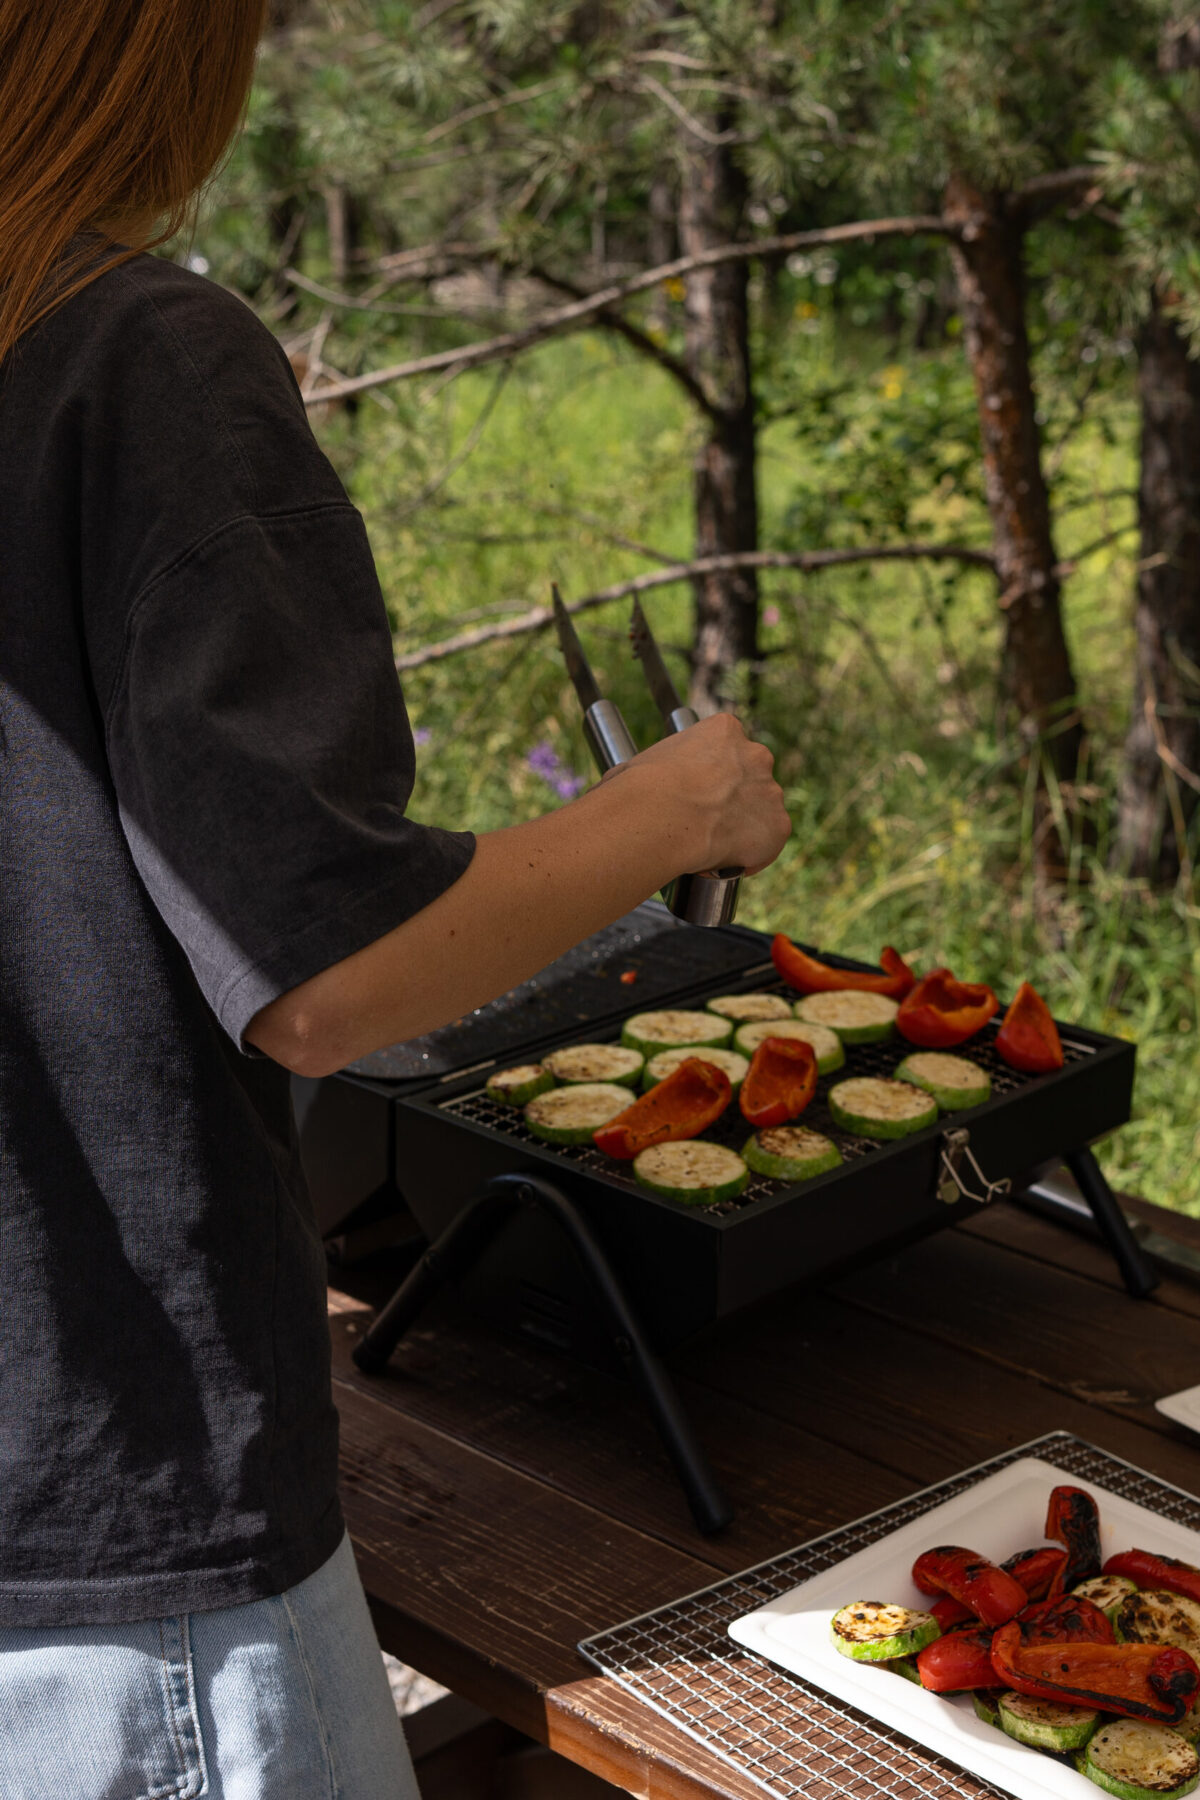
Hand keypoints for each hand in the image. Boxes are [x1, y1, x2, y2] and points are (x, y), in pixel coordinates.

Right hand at [611, 713, 790, 876]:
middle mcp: (756, 754)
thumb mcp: (642, 762)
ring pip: (762, 810)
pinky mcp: (777, 827)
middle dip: (733, 797)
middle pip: (750, 777)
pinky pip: (768, 844)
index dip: (711, 775)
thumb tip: (623, 785)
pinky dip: (750, 856)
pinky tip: (724, 862)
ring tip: (712, 846)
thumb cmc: (639, 788)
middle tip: (706, 820)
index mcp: (724, 730)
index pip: (727, 750)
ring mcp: (770, 791)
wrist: (659, 817)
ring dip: (743, 826)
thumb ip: (654, 769)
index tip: (697, 793)